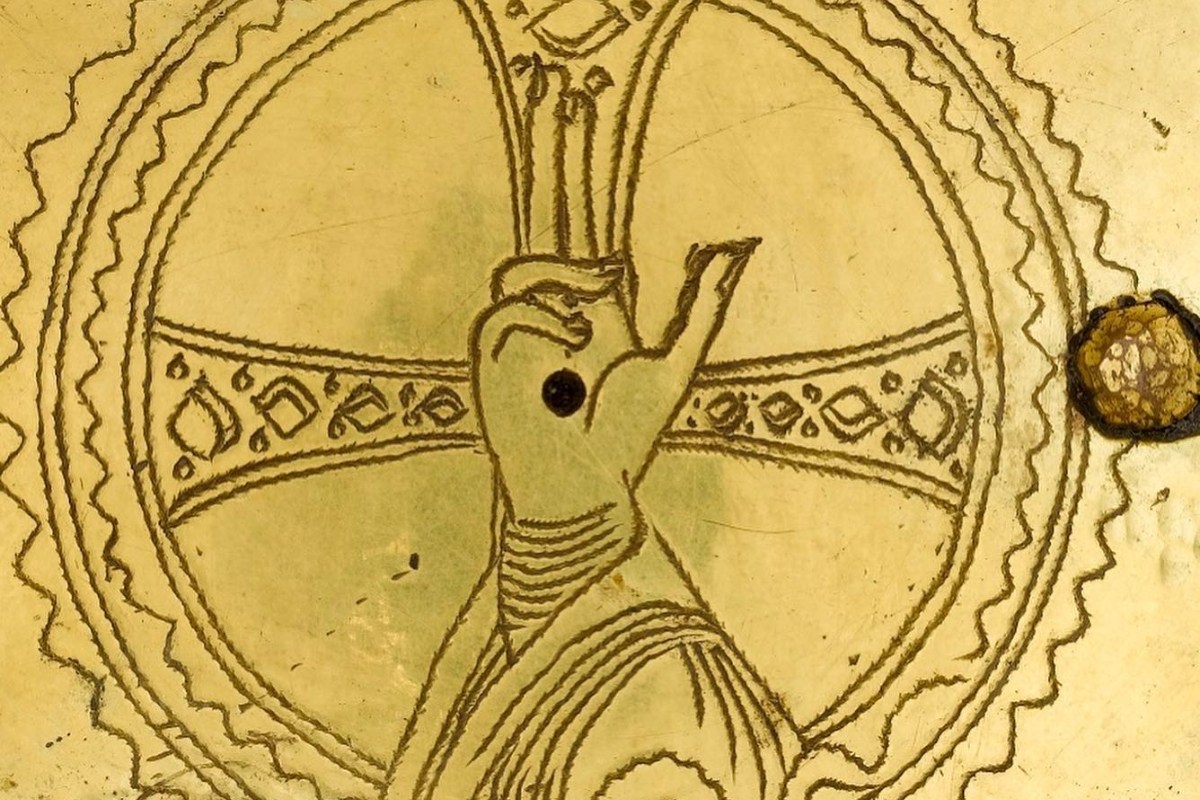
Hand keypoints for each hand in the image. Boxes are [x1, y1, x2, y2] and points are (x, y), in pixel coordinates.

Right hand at [470, 240, 758, 521]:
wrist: (582, 485)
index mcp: (593, 327)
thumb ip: (702, 314)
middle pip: (544, 263)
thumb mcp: (673, 369)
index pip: (584, 268)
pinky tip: (571, 339)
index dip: (592, 245)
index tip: (619, 248)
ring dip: (551, 278)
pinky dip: (535, 317)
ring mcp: (521, 343)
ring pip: (513, 278)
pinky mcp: (492, 362)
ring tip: (586, 310)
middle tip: (607, 280)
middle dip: (569, 257)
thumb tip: (731, 256)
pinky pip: (501, 316)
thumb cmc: (625, 439)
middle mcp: (554, 329)